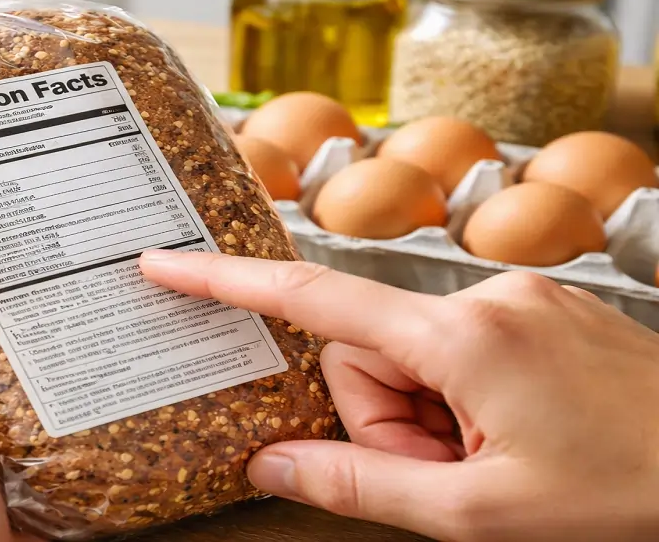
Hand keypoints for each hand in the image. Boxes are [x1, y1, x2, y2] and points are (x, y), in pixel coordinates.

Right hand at [140, 250, 658, 541]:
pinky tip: (511, 435)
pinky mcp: (539, 310)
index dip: (226, 283)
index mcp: (461, 338)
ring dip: (427, 417)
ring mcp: (518, 299)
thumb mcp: (482, 514)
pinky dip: (461, 397)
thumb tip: (271, 465)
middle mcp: (485, 297)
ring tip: (489, 461)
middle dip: (385, 420)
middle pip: (365, 351)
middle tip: (446, 474)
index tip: (167, 263)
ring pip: (413, 355)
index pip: (312, 301)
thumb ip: (363, 486)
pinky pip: (459, 347)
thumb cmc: (632, 492)